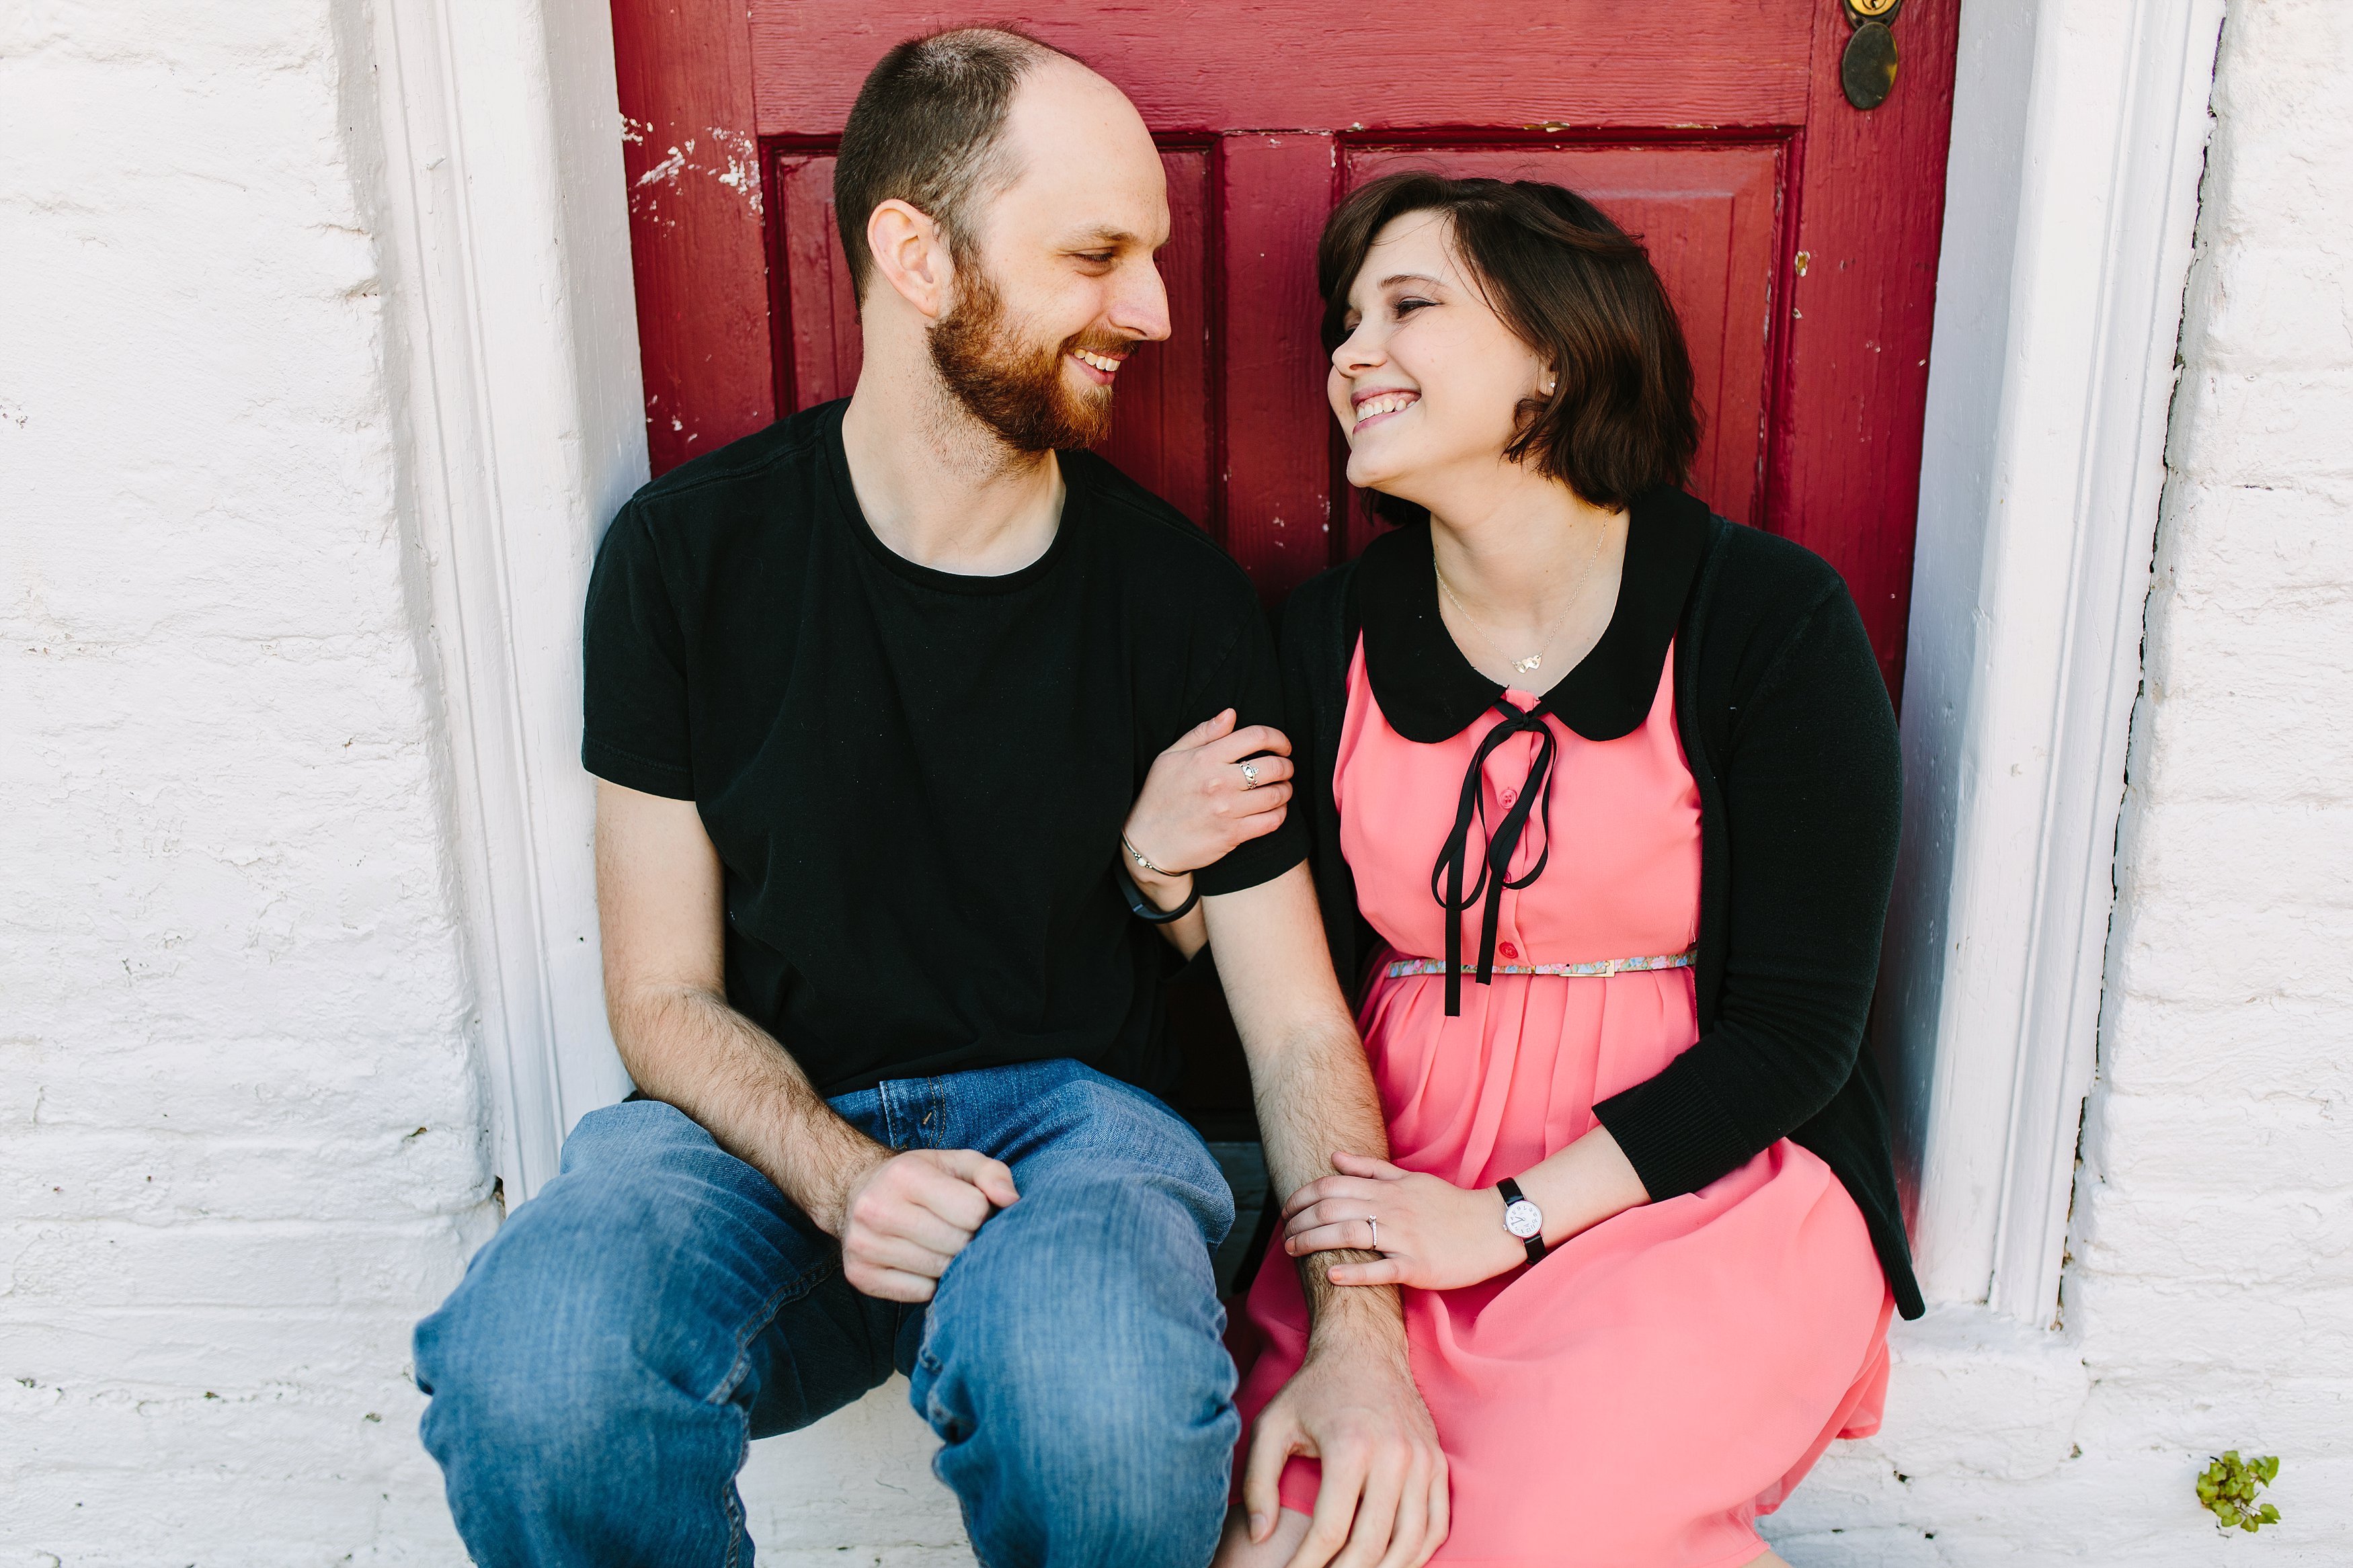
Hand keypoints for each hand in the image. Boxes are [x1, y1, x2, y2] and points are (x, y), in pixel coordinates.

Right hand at [834, 1148, 1018, 1301]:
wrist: (858, 1192)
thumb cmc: (921, 1178)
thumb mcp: (958, 1163)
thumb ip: (991, 1174)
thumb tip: (1012, 1201)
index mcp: (904, 1175)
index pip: (971, 1210)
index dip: (981, 1213)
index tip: (972, 1209)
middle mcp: (877, 1209)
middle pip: (956, 1243)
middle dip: (968, 1240)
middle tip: (961, 1231)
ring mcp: (865, 1245)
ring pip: (938, 1271)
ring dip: (951, 1263)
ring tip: (944, 1245)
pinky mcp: (861, 1276)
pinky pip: (919, 1293)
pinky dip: (930, 1283)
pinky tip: (923, 1263)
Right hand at [1122, 709, 1292, 881]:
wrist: (1148, 843)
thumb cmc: (1159, 796)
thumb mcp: (1171, 757)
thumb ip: (1203, 733)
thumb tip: (1231, 714)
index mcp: (1205, 758)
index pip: (1256, 736)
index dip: (1278, 738)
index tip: (1282, 745)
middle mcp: (1218, 782)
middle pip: (1273, 766)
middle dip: (1286, 765)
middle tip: (1285, 768)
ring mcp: (1227, 810)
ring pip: (1277, 795)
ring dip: (1286, 790)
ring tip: (1282, 789)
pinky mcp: (1232, 835)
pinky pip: (1272, 821)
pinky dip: (1281, 813)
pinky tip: (1276, 810)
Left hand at [1240, 1341, 1448, 1567]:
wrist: (1365, 1349)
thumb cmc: (1313, 1390)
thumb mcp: (1271, 1426)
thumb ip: (1258, 1482)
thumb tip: (1259, 1537)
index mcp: (1350, 1447)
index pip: (1331, 1531)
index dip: (1308, 1566)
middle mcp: (1393, 1456)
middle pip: (1373, 1545)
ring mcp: (1422, 1460)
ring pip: (1411, 1542)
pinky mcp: (1438, 1463)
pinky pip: (1437, 1525)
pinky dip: (1417, 1554)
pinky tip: (1390, 1564)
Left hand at [1282, 1153, 1521, 1290]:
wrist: (1493, 1227)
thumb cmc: (1449, 1205)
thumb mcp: (1410, 1180)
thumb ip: (1371, 1169)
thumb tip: (1333, 1158)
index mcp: (1388, 1188)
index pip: (1333, 1185)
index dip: (1303, 1196)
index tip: (1286, 1210)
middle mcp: (1392, 1209)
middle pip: (1333, 1208)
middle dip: (1300, 1220)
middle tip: (1283, 1235)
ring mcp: (1404, 1237)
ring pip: (1349, 1234)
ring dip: (1314, 1242)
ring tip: (1292, 1250)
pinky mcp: (1418, 1265)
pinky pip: (1381, 1269)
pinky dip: (1354, 1272)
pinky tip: (1330, 1274)